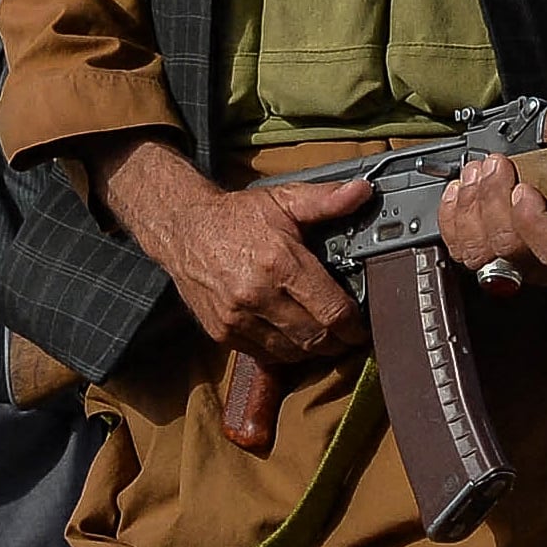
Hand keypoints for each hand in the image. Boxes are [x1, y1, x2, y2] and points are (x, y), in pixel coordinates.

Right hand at [92, 137, 378, 360]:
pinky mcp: (222, 333)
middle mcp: (257, 296)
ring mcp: (237, 319)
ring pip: (291, 352)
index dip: (354, 326)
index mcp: (280, 263)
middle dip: (337, 341)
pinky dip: (283, 351)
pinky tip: (292, 336)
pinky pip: (264, 355)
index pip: (332, 311)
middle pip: (315, 338)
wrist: (182, 230)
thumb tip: (364, 191)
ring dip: (312, 349)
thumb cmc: (236, 217)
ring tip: (322, 336)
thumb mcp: (283, 200)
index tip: (361, 326)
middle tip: (347, 334)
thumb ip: (325, 200)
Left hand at [440, 153, 546, 285]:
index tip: (523, 188)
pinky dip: (452, 217)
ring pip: (480, 252)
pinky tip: (458, 190)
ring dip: (470, 204)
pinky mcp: (490, 261)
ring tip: (475, 172)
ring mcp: (520, 267)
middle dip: (492, 198)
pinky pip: (460, 249)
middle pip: (510, 246)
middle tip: (494, 165)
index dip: (532, 221)